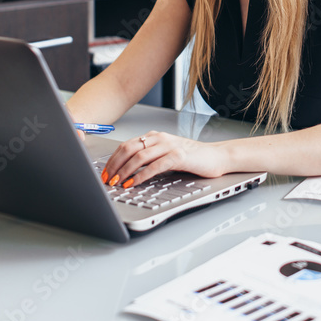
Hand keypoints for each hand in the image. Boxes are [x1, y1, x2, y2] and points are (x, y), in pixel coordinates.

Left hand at [100, 131, 228, 188]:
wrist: (216, 157)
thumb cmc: (191, 159)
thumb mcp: (166, 155)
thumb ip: (149, 159)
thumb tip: (125, 172)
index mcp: (154, 137)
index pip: (126, 145)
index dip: (112, 160)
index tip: (104, 173)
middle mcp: (160, 138)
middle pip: (128, 149)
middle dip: (114, 166)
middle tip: (107, 180)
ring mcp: (170, 146)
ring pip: (139, 157)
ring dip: (124, 171)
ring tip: (117, 183)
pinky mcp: (179, 156)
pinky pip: (155, 166)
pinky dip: (141, 176)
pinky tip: (134, 183)